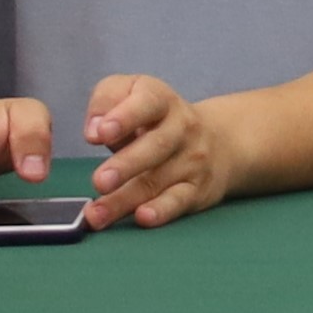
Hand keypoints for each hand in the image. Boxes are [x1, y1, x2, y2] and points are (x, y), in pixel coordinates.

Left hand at [75, 73, 233, 228]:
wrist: (220, 139)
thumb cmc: (158, 120)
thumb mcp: (133, 94)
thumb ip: (106, 101)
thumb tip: (93, 131)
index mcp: (161, 101)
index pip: (147, 102)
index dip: (124, 117)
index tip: (100, 133)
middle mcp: (182, 128)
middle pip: (156, 145)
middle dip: (126, 165)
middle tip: (99, 181)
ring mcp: (191, 160)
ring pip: (157, 180)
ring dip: (125, 200)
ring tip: (97, 214)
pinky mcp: (197, 189)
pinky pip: (178, 201)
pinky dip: (162, 211)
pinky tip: (143, 218)